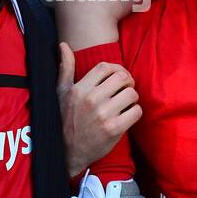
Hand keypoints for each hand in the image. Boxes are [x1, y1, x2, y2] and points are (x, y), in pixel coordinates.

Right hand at [56, 42, 141, 177]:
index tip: (118, 77)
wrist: (68, 152)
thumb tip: (63, 45)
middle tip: (125, 89)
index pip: (106, 67)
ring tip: (125, 103)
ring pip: (132, 94)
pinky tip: (127, 115)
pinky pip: (136, 111)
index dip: (116, 69)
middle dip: (127, 82)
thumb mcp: (61, 93)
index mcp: (79, 89)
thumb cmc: (65, 119)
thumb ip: (65, 68)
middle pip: (122, 78)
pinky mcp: (114, 130)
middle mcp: (91, 100)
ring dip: (132, 97)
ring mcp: (104, 115)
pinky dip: (135, 112)